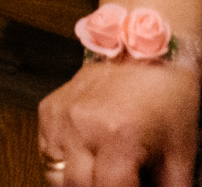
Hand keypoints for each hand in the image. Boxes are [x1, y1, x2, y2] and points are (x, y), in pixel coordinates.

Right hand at [39, 58, 199, 185]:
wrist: (145, 53)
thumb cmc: (168, 98)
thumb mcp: (180, 154)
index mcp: (118, 136)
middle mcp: (83, 125)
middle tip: (113, 184)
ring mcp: (61, 116)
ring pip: (54, 174)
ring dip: (76, 182)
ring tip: (100, 176)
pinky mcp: (48, 109)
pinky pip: (47, 152)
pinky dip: (64, 163)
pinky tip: (86, 157)